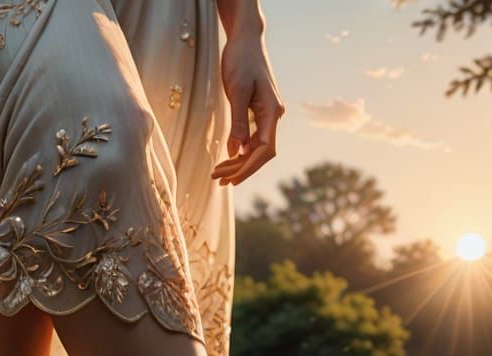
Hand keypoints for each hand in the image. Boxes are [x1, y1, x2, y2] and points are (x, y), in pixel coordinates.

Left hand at [212, 27, 285, 185]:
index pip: (264, 150)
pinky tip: (227, 159)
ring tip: (218, 174)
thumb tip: (236, 151)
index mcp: (271, 112)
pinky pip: (252, 139)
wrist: (245, 39)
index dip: (248, 167)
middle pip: (260, 153)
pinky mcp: (258, 112)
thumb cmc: (241, 60)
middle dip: (240, 168)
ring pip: (255, 148)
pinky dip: (239, 150)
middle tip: (218, 180)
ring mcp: (267, 115)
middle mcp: (273, 116)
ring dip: (238, 162)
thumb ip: (238, 122)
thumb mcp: (237, 91)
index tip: (232, 180)